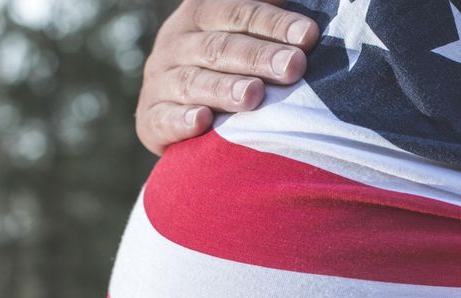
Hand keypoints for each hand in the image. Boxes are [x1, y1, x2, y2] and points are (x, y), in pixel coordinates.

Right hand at [136, 0, 319, 154]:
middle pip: (218, 47)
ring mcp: (159, 81)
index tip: (308, 36)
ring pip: (191, 81)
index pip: (237, 12)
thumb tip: (309, 19)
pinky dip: (182, 120)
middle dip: (258, 57)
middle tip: (292, 68)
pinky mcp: (150, 119)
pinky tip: (203, 121)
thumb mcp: (241, 32)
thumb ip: (264, 17)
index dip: (273, 23)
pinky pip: (163, 118)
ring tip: (254, 95)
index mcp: (200, 15)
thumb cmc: (227, 65)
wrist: (176, 108)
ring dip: (224, 89)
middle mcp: (175, 43)